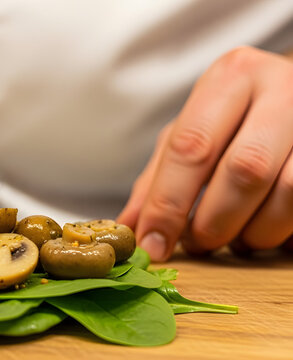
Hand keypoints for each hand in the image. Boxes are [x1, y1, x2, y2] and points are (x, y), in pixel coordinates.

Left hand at [118, 46, 292, 260]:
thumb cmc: (238, 115)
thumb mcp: (192, 131)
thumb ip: (159, 177)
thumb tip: (128, 227)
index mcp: (231, 77)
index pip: (192, 146)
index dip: (168, 204)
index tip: (153, 245)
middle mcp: (280, 88)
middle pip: (245, 169)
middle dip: (214, 221)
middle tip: (198, 245)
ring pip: (289, 190)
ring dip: (255, 232)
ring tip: (236, 240)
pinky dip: (285, 231)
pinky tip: (267, 230)